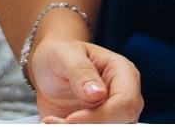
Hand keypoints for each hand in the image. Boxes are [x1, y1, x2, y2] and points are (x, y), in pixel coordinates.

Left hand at [29, 37, 143, 122]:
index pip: (125, 102)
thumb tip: (98, 93)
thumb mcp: (63, 55)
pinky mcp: (103, 124)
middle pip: (122, 123)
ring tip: (55, 121)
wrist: (48, 71)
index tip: (71, 119)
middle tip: (60, 121)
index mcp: (123, 71)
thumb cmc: (59, 56)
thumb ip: (81, 70)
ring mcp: (115, 113)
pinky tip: (57, 123)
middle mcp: (124, 95)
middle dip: (89, 126)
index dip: (101, 116)